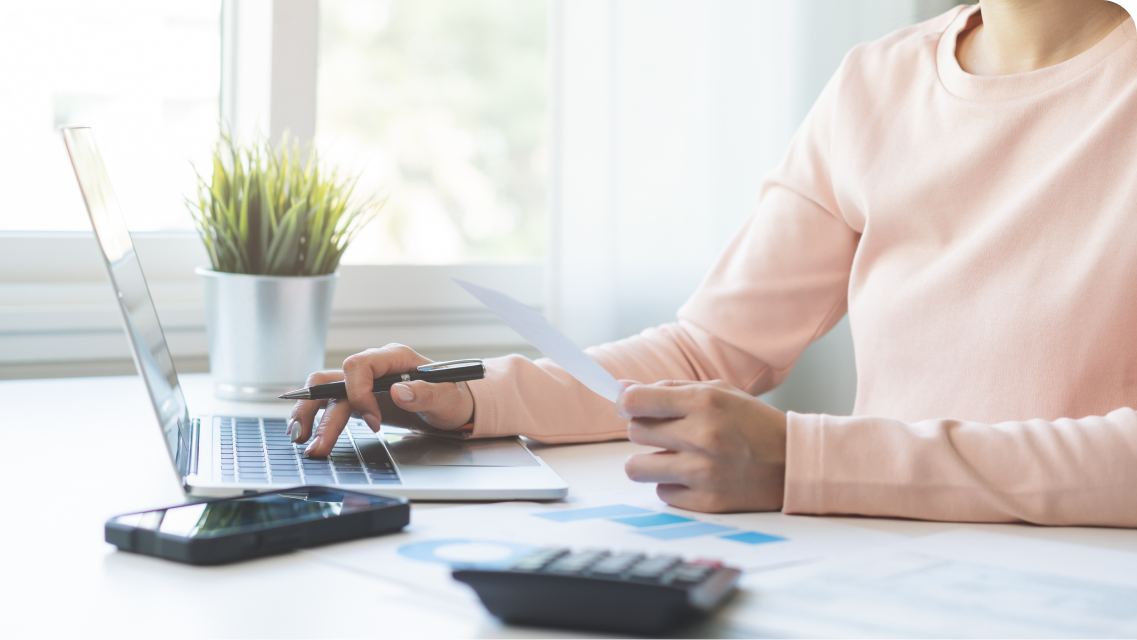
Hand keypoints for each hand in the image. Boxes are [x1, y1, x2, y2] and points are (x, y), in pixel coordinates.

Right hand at [288, 344, 474, 456]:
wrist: (451, 408)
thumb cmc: (452, 399)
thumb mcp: (448, 399)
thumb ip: (427, 394)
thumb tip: (400, 391)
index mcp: (395, 358)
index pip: (360, 365)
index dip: (359, 394)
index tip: (373, 423)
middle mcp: (374, 367)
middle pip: (334, 381)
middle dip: (321, 412)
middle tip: (315, 443)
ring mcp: (364, 382)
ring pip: (325, 391)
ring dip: (310, 415)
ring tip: (301, 441)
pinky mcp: (358, 398)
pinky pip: (330, 403)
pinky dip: (316, 417)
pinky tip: (307, 434)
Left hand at [617, 380, 787, 512]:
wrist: (794, 463)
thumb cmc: (752, 423)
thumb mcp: (718, 392)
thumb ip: (669, 390)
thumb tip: (621, 390)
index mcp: (704, 402)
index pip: (636, 402)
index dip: (625, 404)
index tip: (630, 407)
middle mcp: (702, 437)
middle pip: (634, 433)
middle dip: (645, 431)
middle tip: (667, 432)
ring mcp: (704, 473)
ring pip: (637, 468)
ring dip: (651, 462)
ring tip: (674, 456)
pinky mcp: (707, 502)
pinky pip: (662, 493)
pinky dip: (673, 485)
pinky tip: (695, 476)